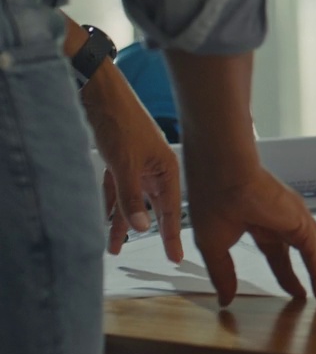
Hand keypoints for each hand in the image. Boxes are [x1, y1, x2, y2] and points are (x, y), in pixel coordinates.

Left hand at [82, 70, 183, 262]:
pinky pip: (115, 191)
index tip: (176, 258)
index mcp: (166, 169)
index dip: (172, 235)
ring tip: (112, 248)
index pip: (171, 210)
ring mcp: (136, 165)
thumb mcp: (125, 165)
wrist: (101, 95)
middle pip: (153, 208)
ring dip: (120, 223)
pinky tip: (104, 219)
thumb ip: (132, 197)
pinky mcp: (119, 161)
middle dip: (150, 232)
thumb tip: (139, 227)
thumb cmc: (120, 122)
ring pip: (130, 201)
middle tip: (163, 256)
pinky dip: (110, 205)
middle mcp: (154, 169)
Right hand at [187, 167, 315, 306]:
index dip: (288, 276)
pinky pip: (314, 253)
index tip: (297, 293)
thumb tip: (225, 300)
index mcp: (261, 225)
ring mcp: (295, 220)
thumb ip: (223, 275)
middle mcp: (283, 222)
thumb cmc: (212, 202)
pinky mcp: (301, 222)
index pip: (279, 256)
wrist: (222, 176)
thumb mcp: (214, 247)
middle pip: (307, 254)